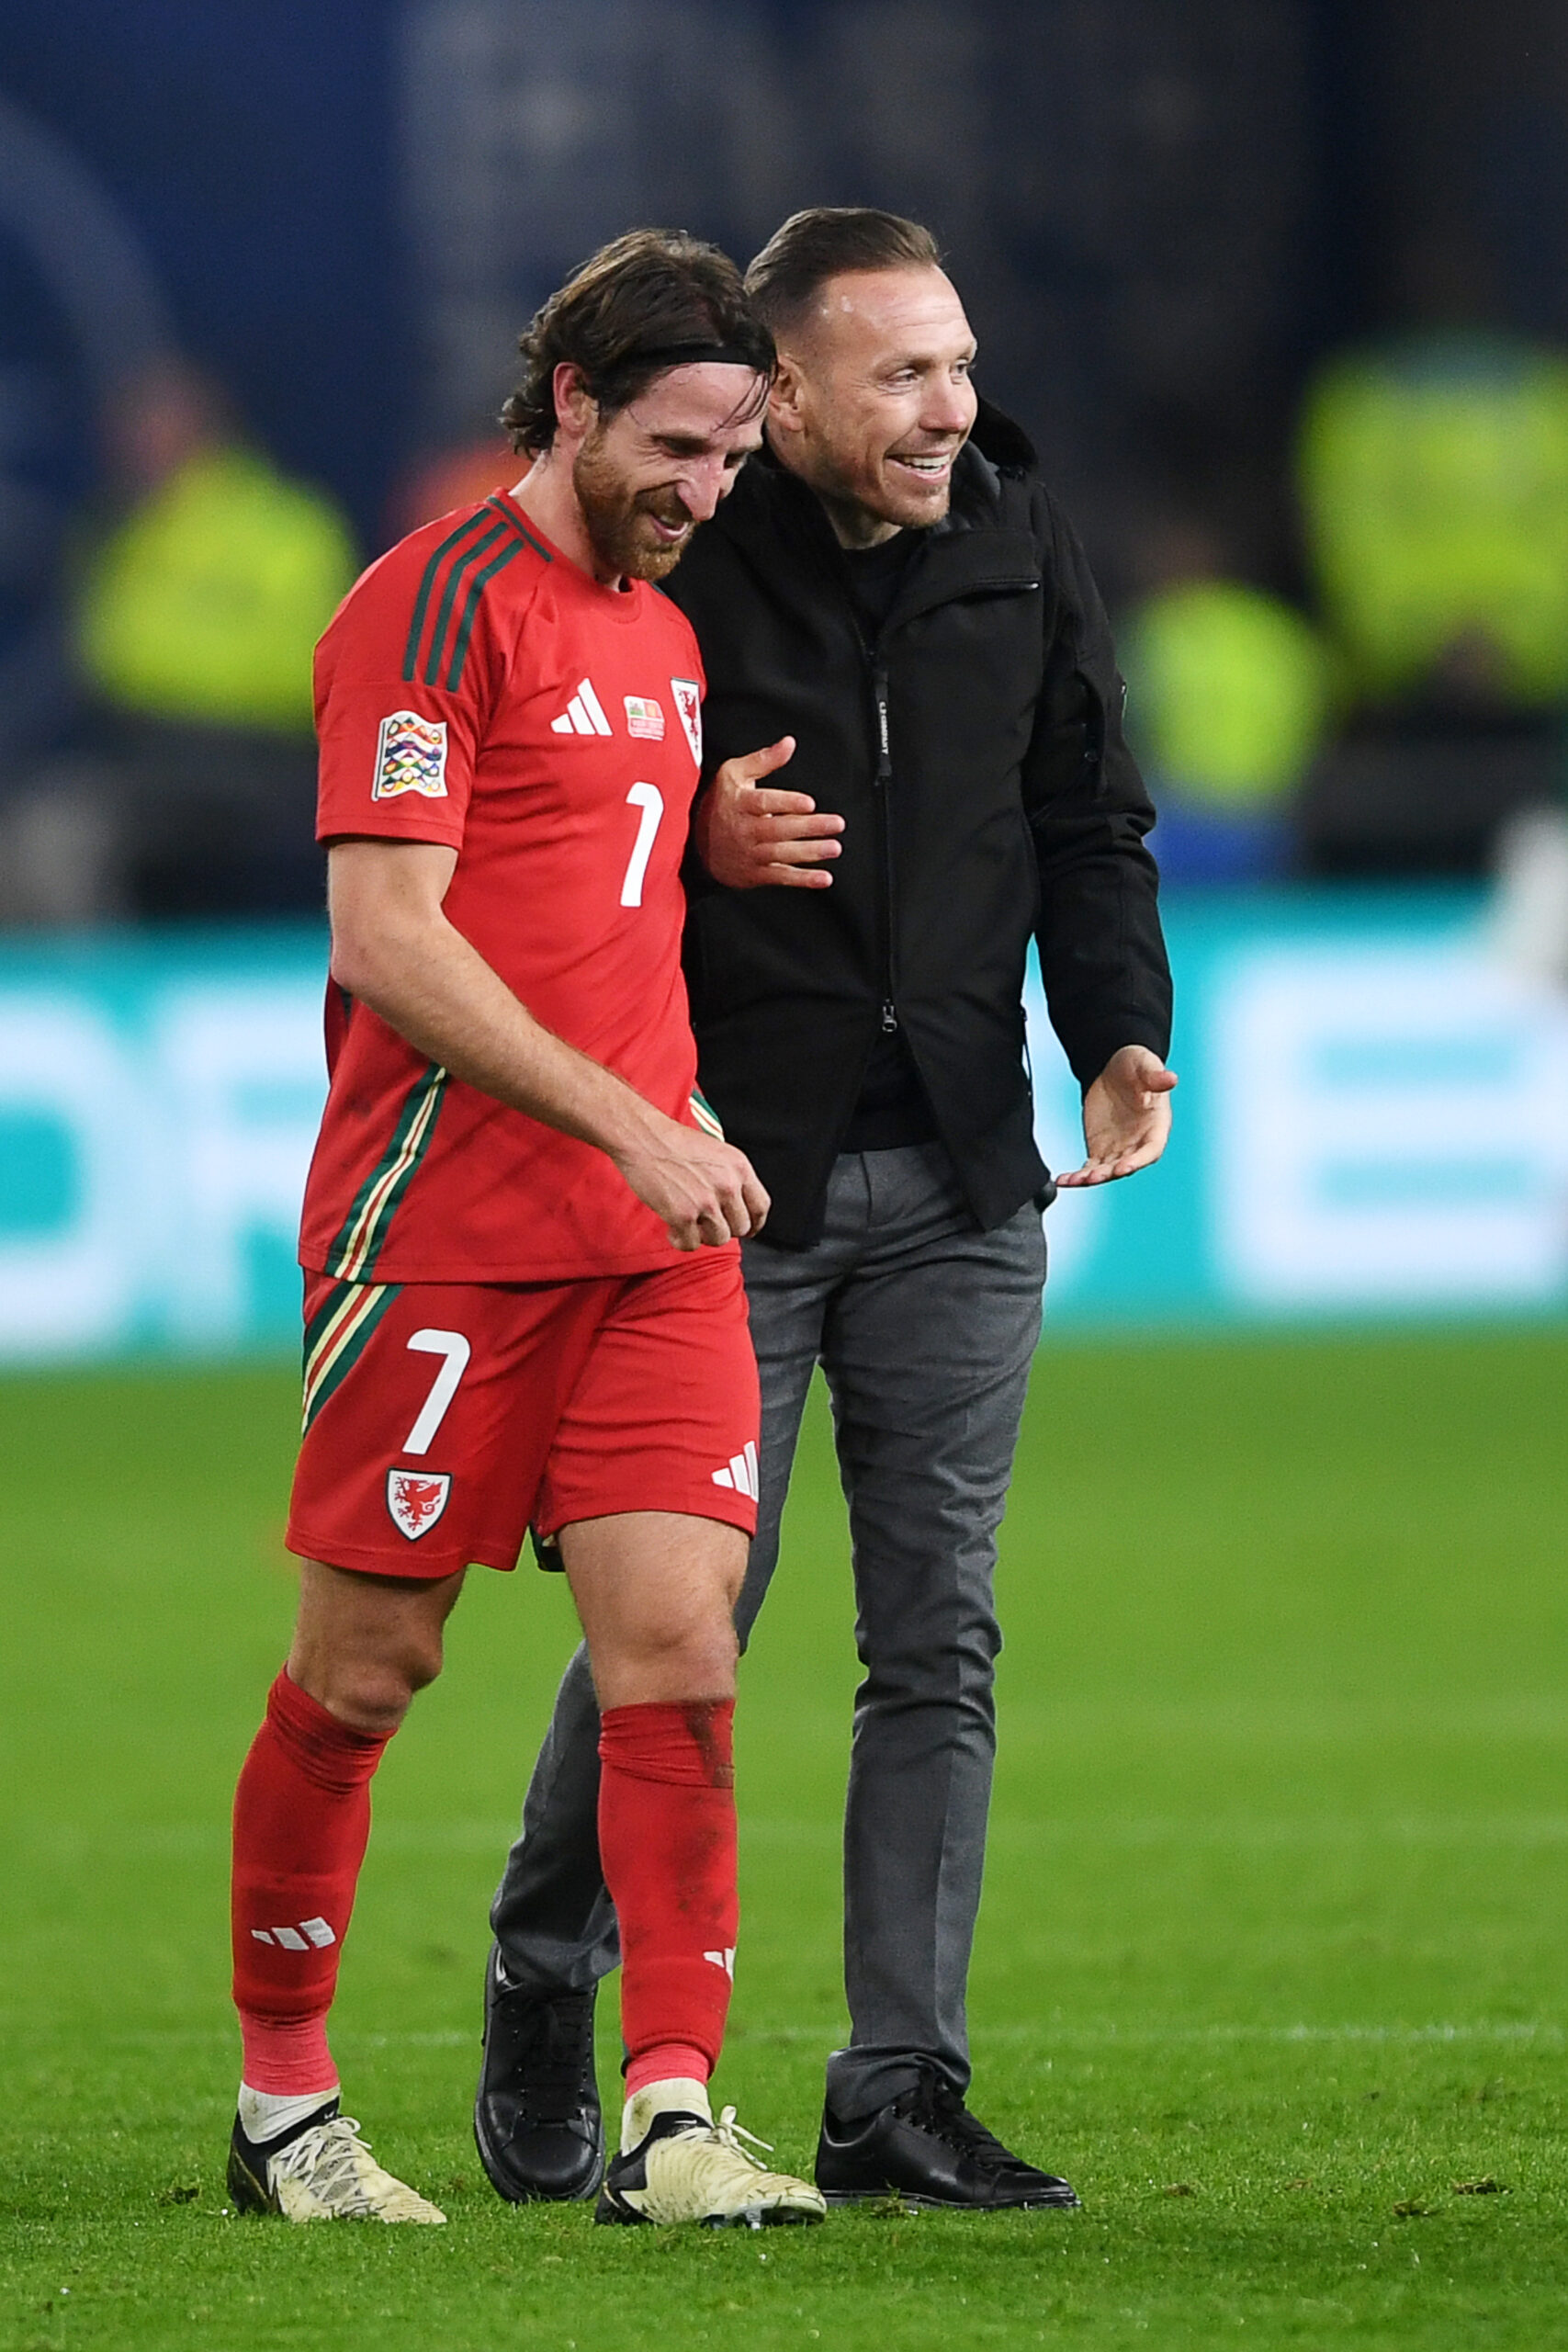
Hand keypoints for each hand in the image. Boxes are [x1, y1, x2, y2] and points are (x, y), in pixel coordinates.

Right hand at [611, 1112, 769, 1248]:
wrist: (644, 1138)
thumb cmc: (674, 1142)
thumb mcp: (717, 1152)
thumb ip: (731, 1177)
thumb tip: (737, 1205)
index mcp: (739, 1168)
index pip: (761, 1207)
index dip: (755, 1223)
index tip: (748, 1229)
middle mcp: (727, 1185)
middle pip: (741, 1227)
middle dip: (725, 1229)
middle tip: (708, 1223)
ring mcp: (706, 1202)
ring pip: (719, 1239)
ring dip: (704, 1236)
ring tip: (690, 1224)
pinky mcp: (682, 1215)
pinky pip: (691, 1244)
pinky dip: (681, 1240)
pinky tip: (673, 1229)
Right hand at [694, 736, 843, 888]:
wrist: (697, 842)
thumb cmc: (722, 802)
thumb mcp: (734, 773)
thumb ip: (764, 759)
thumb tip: (789, 743)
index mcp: (740, 803)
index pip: (764, 803)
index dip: (787, 803)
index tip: (809, 803)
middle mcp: (744, 830)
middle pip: (778, 829)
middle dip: (810, 827)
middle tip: (836, 823)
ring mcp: (750, 853)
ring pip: (782, 853)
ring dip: (811, 852)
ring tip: (834, 847)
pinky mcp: (756, 873)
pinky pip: (781, 877)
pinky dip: (803, 880)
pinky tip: (824, 878)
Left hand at [1055, 1044, 1176, 1186]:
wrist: (1113, 1069)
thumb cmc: (1136, 1066)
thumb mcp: (1145, 1065)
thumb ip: (1155, 1076)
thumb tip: (1170, 1078)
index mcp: (1156, 1126)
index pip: (1151, 1150)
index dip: (1138, 1161)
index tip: (1123, 1167)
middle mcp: (1139, 1143)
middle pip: (1126, 1165)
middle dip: (1110, 1173)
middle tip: (1092, 1177)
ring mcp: (1119, 1149)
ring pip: (1106, 1171)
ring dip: (1091, 1178)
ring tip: (1074, 1181)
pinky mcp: (1100, 1150)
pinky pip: (1089, 1167)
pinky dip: (1077, 1176)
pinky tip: (1063, 1180)